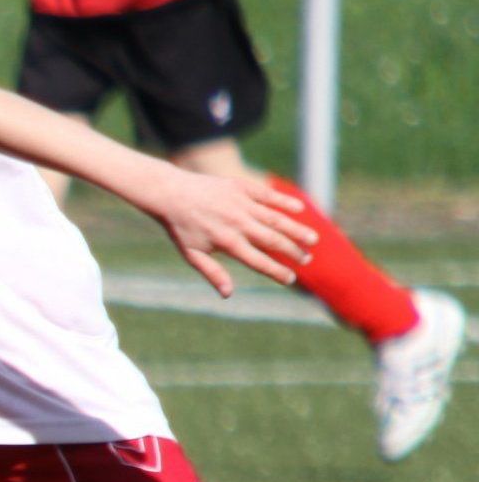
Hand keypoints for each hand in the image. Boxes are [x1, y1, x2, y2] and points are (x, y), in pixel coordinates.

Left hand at [147, 170, 316, 296]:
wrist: (169, 193)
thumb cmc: (180, 227)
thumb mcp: (192, 254)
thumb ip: (212, 272)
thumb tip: (228, 294)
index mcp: (227, 242)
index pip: (259, 262)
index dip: (277, 272)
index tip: (290, 279)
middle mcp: (237, 224)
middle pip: (273, 241)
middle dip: (293, 252)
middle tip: (307, 260)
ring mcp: (241, 204)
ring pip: (276, 218)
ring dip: (297, 229)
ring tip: (312, 240)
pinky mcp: (241, 187)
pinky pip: (268, 195)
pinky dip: (285, 202)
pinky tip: (300, 210)